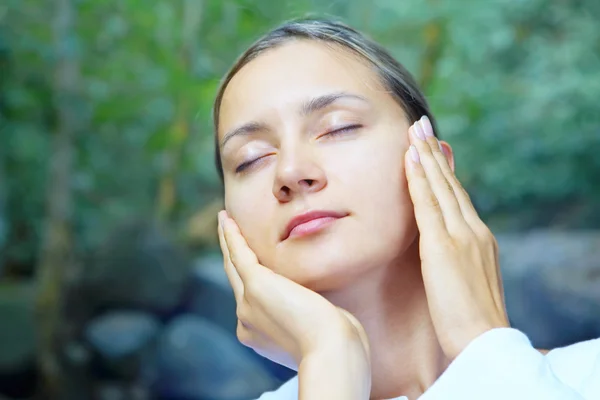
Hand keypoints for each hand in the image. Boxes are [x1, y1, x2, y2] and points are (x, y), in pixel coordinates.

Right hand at [217, 211, 369, 370]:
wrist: (332, 350)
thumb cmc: (336, 345)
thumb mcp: (318, 332)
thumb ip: (307, 319)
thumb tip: (314, 310)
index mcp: (260, 336)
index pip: (252, 301)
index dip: (252, 278)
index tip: (254, 260)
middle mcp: (247, 322)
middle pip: (236, 280)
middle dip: (232, 256)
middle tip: (228, 234)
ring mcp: (247, 304)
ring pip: (234, 264)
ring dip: (228, 240)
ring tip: (225, 220)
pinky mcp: (256, 285)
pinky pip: (238, 254)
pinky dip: (231, 236)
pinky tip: (227, 218)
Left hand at [405, 116, 509, 360]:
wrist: (484, 341)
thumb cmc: (471, 322)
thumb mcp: (466, 281)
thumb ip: (456, 259)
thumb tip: (443, 250)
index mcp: (479, 239)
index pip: (456, 197)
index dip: (444, 171)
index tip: (433, 148)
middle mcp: (473, 230)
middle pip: (450, 184)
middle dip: (435, 152)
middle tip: (422, 124)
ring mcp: (460, 236)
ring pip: (440, 187)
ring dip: (426, 156)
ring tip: (415, 129)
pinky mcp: (444, 246)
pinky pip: (428, 205)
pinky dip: (419, 179)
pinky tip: (410, 158)